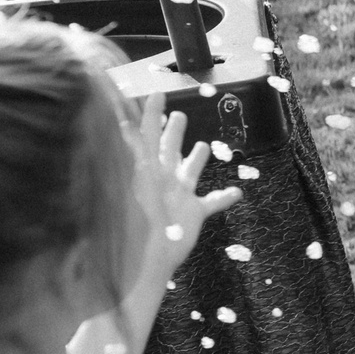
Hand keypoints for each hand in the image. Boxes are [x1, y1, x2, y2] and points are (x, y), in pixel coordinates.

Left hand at [133, 101, 242, 280]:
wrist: (147, 260)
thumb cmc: (137, 224)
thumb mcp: (135, 180)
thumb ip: (131, 151)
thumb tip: (117, 120)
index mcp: (148, 168)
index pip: (148, 134)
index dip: (151, 113)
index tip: (155, 93)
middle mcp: (163, 178)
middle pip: (168, 148)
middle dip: (173, 130)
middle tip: (178, 115)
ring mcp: (178, 195)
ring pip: (190, 171)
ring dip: (197, 158)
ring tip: (203, 146)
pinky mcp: (192, 214)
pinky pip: (211, 203)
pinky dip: (224, 197)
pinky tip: (236, 192)